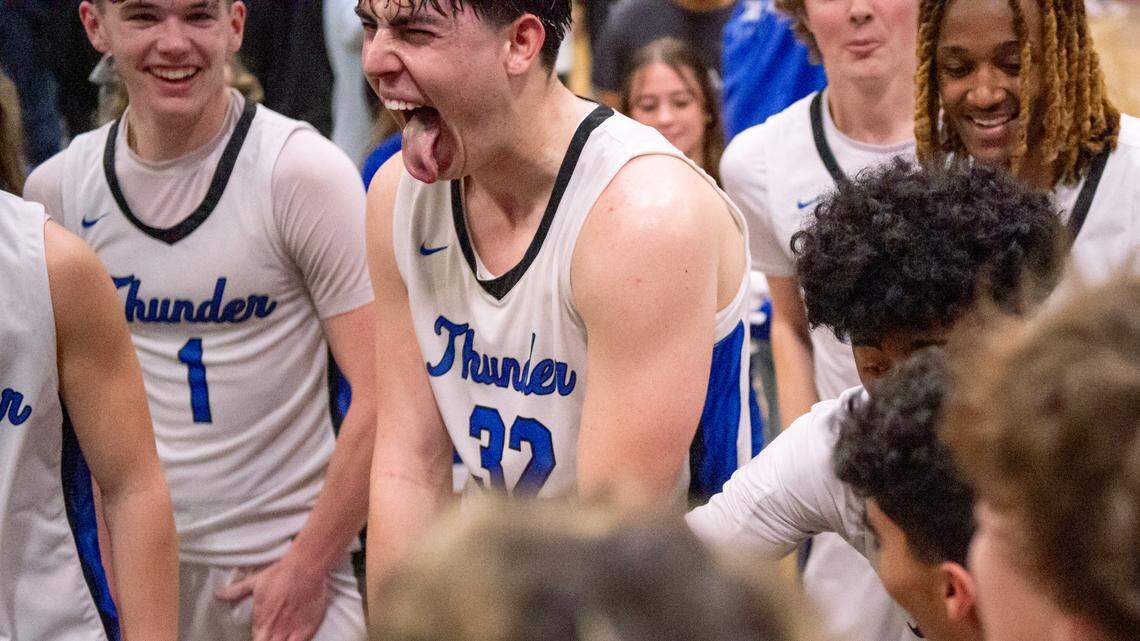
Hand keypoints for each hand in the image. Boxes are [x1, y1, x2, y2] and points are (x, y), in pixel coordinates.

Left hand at [214, 553, 330, 640]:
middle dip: (265, 639)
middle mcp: (275, 630)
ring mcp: (291, 631)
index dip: (257, 638)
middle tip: (269, 634)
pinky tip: (292, 638)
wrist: (305, 569)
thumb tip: (217, 595)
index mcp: (261, 620)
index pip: (255, 640)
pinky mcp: (307, 630)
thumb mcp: (255, 582)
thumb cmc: (281, 574)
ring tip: (278, 635)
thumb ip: (236, 592)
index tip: (260, 634)